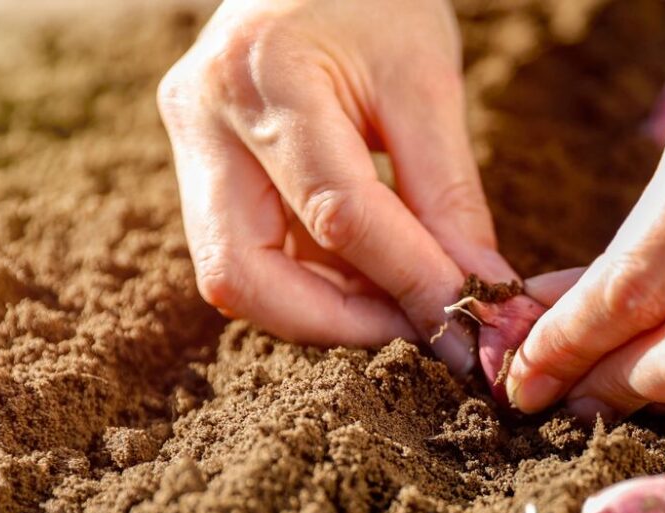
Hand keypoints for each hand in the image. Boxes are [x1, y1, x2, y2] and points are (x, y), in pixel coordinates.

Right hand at [157, 0, 514, 371]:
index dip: (406, 281)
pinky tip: (372, 273)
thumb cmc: (378, 0)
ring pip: (238, 275)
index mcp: (264, 75)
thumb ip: (447, 196)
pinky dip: (315, 281)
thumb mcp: (427, 83)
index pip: (335, 213)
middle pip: (243, 272)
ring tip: (405, 297)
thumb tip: (473, 295)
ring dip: (327, 308)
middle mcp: (204, 116)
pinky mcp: (202, 166)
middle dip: (337, 322)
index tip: (467, 323)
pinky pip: (250, 252)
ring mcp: (191, 144)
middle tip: (420, 327)